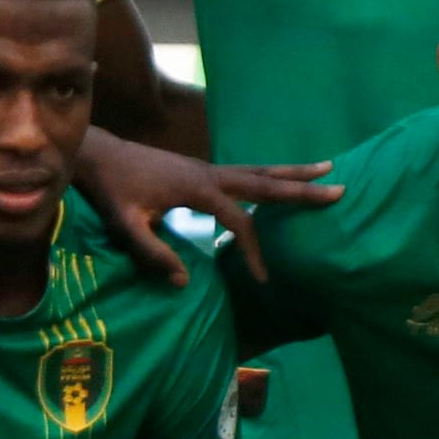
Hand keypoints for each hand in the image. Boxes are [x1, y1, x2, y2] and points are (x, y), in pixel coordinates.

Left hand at [71, 132, 331, 285]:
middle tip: (339, 189)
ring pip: (259, 170)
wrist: (99, 156)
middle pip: (265, 182)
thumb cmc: (110, 193)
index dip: (254, 250)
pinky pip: (246, 172)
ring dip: (293, 172)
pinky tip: (282, 178)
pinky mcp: (202, 169)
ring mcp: (207, 168)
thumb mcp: (126, 227)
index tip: (263, 279)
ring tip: (328, 168)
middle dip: (302, 189)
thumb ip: (153, 254)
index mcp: (197, 189)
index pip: (239, 221)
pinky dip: (270, 174)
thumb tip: (184, 282)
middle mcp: (209, 173)